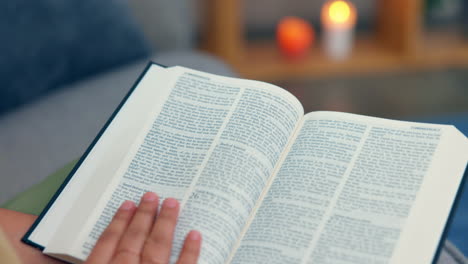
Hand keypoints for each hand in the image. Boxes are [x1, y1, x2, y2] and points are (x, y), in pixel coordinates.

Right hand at [85, 192, 200, 263]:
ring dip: (164, 224)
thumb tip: (80, 249)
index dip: (117, 222)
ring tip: (171, 204)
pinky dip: (189, 252)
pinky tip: (194, 235)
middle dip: (143, 216)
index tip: (126, 205)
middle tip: (151, 196)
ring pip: (156, 248)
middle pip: (133, 240)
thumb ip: (86, 260)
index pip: (106, 244)